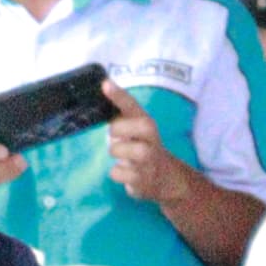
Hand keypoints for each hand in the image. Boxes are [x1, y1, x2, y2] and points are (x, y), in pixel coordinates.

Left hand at [97, 76, 192, 209]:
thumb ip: (121, 116)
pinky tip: (122, 172)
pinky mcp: (144, 180)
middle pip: (146, 126)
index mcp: (146, 125)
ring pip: (138, 152)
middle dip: (123, 128)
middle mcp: (152, 141)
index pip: (134, 106)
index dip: (120, 96)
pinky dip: (117, 173)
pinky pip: (124, 174)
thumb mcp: (135, 131)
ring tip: (118, 154)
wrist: (166, 180)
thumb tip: (99, 94)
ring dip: (120, 151)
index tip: (105, 84)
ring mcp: (150, 161)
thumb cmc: (142, 149)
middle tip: (113, 134)